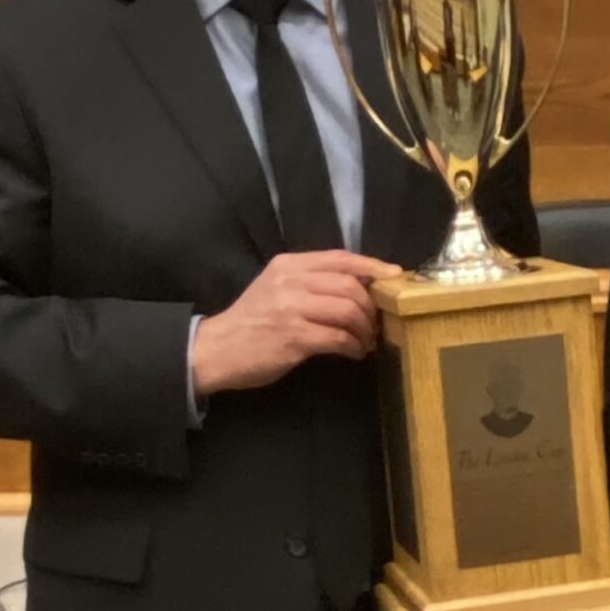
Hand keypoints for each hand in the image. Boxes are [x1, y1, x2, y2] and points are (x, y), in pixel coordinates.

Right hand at [192, 250, 401, 395]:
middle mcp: (291, 281)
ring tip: (366, 341)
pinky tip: (354, 353)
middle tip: (375, 323)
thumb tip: (357, 285)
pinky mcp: (294, 337)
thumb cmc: (252, 320)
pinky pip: (338, 338)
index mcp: (288, 265)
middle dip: (370, 306)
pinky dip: (353, 346)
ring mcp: (292, 308)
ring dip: (365, 329)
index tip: (394, 276)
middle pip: (350, 285)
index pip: (340, 257)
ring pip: (348, 310)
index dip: (372, 266)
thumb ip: (310, 281)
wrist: (215, 349)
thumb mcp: (276, 287)